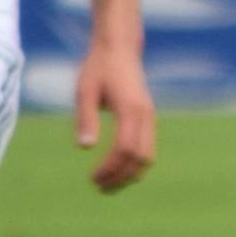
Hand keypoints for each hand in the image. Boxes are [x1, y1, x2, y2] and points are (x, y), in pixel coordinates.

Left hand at [74, 35, 158, 191]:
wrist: (120, 48)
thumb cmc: (98, 68)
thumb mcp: (85, 90)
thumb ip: (86, 119)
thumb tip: (85, 148)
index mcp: (130, 109)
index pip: (125, 149)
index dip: (110, 168)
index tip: (93, 178)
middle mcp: (146, 116)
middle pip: (140, 158)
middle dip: (121, 177)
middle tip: (99, 188)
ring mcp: (150, 118)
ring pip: (148, 157)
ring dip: (130, 174)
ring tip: (108, 184)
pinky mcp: (149, 119)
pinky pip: (148, 149)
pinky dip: (135, 164)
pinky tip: (117, 169)